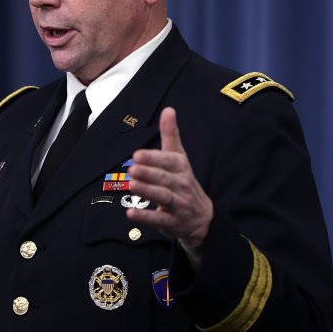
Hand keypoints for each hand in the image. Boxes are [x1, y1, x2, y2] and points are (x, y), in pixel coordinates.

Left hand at [126, 107, 213, 264]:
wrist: (202, 216)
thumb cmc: (184, 181)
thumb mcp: (179, 156)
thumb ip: (171, 135)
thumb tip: (168, 110)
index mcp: (181, 167)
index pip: (168, 161)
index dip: (153, 158)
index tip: (137, 155)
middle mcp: (182, 185)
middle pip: (164, 178)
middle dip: (148, 174)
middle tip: (132, 169)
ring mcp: (178, 204)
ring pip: (162, 197)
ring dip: (147, 191)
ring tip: (132, 185)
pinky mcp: (172, 221)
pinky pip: (158, 219)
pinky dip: (145, 217)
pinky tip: (130, 212)